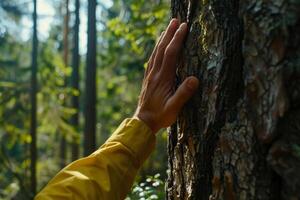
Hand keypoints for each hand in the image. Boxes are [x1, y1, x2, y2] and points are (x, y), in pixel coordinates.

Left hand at [134, 19, 198, 133]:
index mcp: (162, 79)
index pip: (171, 54)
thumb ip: (183, 94)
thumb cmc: (160, 116)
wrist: (143, 122)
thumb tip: (194, 79)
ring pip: (156, 53)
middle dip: (169, 34)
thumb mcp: (174, 108)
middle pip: (162, 50)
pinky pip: (152, 60)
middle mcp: (155, 74)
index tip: (184, 27)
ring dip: (162, 39)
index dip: (177, 40)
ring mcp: (150, 76)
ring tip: (167, 28)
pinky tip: (157, 47)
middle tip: (175, 21)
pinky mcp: (148, 79)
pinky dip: (156, 50)